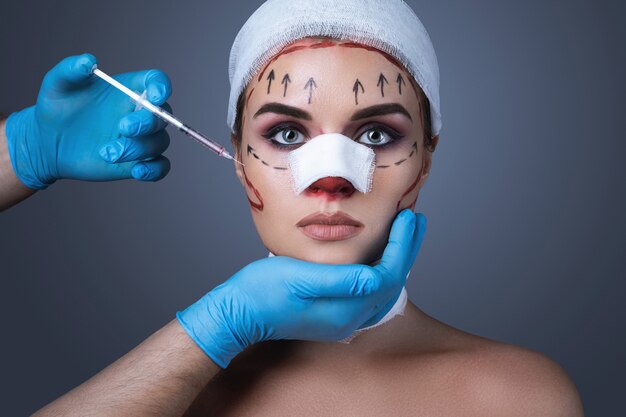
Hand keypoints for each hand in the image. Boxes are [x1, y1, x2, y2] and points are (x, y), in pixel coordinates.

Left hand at [5, 53, 171, 189]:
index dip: (161, 87)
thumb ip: (71, 69)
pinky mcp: (137, 161)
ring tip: (106, 153)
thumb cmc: (57, 109)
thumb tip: (89, 61)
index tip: (153, 96)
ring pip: (159, 143)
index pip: (157, 81)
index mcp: (129, 89)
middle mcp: (140, 113)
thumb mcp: (57, 84)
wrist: (48, 143)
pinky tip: (137, 170)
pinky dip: (154, 170)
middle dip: (146, 123)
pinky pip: (160, 166)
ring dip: (137, 149)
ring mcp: (141, 139)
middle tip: (122, 127)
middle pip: (163, 116)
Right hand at [176, 209, 426, 367]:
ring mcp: (342, 318)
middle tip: (415, 219)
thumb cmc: (263, 291)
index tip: (407, 217)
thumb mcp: (299, 279)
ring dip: (397, 258)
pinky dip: (381, 268)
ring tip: (406, 233)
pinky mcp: (333, 313)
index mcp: (345, 310)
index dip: (401, 246)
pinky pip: (368, 291)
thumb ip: (341, 280)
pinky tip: (381, 254)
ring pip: (382, 287)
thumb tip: (375, 275)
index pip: (387, 275)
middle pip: (391, 282)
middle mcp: (349, 318)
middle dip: (406, 249)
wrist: (238, 312)